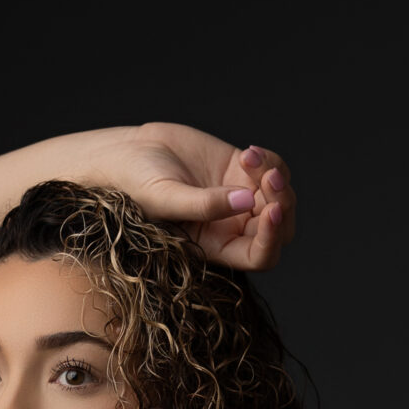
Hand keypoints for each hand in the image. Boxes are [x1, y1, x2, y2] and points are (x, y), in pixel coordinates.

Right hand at [94, 121, 299, 271]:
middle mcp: (231, 227)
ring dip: (276, 176)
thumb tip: (247, 201)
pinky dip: (270, 160)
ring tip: (249, 157)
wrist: (126, 152)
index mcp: (215, 245)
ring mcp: (239, 198)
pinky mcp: (240, 171)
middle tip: (268, 178)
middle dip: (282, 204)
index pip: (259, 255)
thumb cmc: (134, 185)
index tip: (270, 210)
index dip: (271, 239)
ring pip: (280, 197)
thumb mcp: (165, 198)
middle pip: (279, 228)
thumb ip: (205, 205)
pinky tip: (248, 152)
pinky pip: (273, 170)